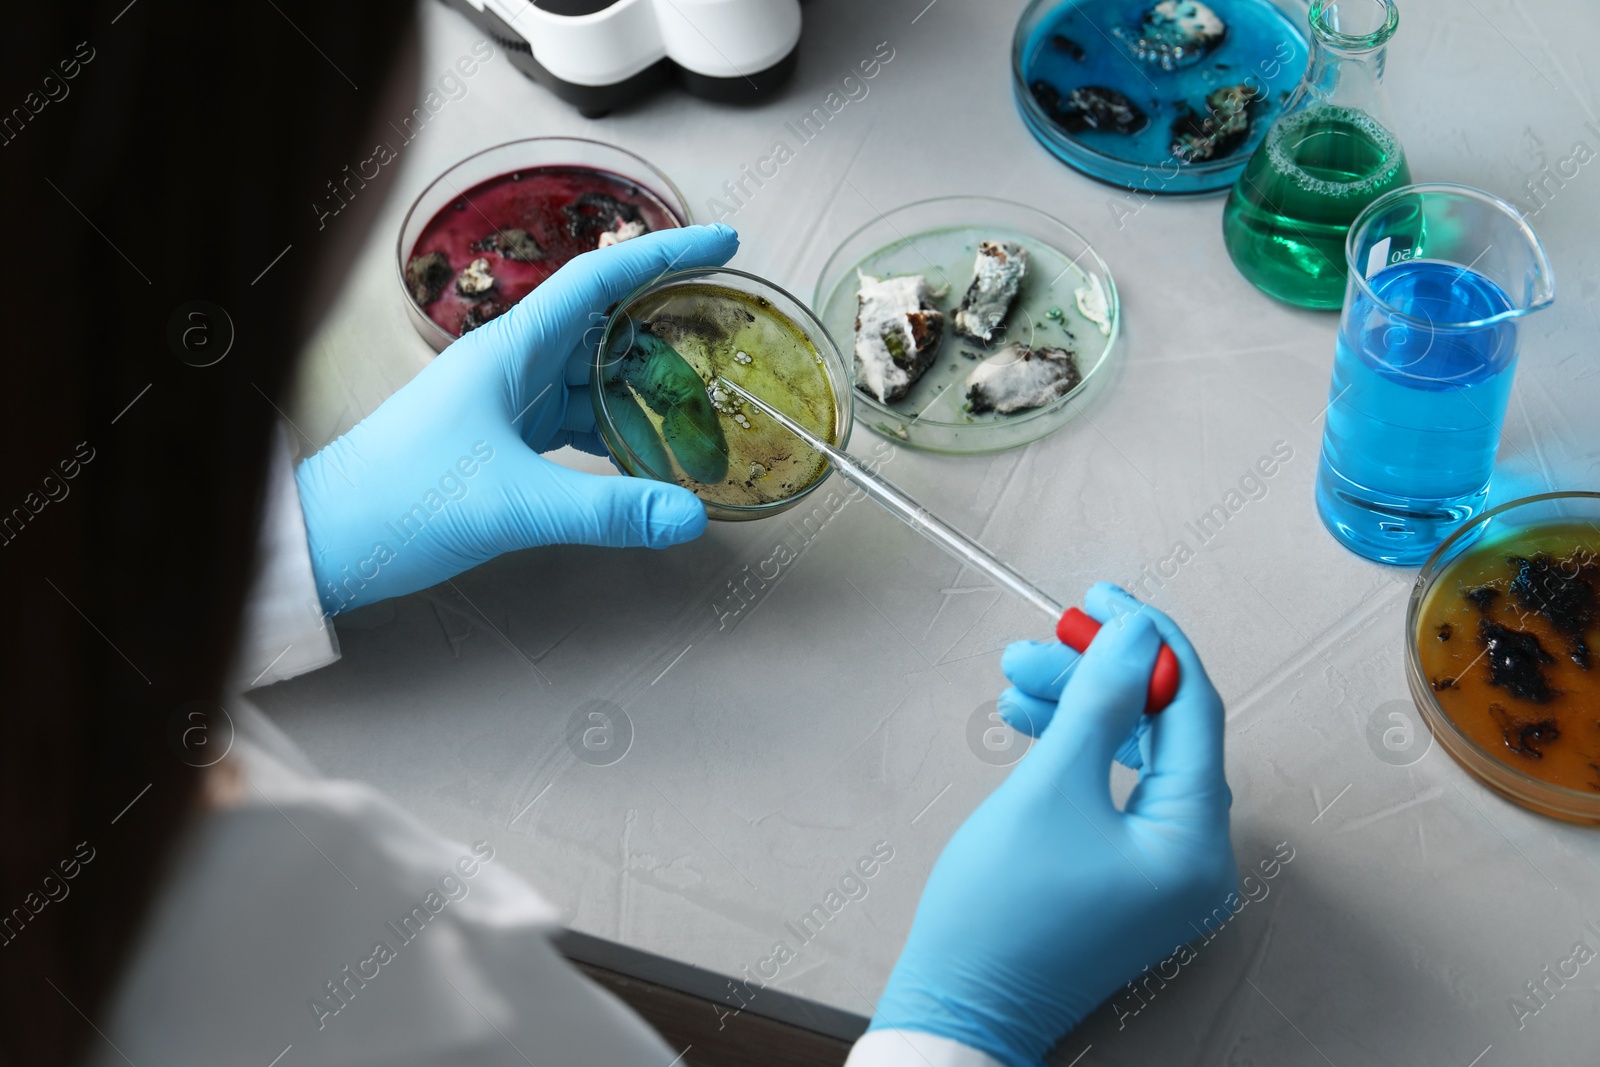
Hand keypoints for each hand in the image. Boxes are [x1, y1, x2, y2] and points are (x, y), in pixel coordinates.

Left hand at [295, 225, 738, 614]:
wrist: (331, 538)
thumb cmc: (404, 499)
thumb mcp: (515, 505)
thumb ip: (607, 512)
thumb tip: (690, 517)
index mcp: (511, 349)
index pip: (601, 279)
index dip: (664, 254)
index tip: (724, 243)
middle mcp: (514, 363)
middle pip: (608, 328)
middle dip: (669, 335)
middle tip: (728, 348)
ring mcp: (509, 400)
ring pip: (596, 381)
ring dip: (645, 396)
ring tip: (701, 417)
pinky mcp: (505, 437)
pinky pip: (577, 421)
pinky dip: (616, 434)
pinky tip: (646, 461)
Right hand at [870, 583, 1236, 1066]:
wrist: (958, 1002)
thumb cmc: (1000, 915)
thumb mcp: (1051, 788)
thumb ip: (1100, 702)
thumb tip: (1136, 635)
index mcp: (1194, 842)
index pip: (1193, 712)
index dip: (1150, 645)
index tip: (1106, 603)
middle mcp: (1194, 858)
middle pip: (1161, 731)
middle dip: (1100, 678)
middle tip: (1047, 639)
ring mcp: (1161, 870)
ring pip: (1133, 756)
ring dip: (1079, 709)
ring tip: (1018, 676)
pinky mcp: (1127, 875)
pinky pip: (1115, 790)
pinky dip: (1076, 752)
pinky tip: (1032, 721)